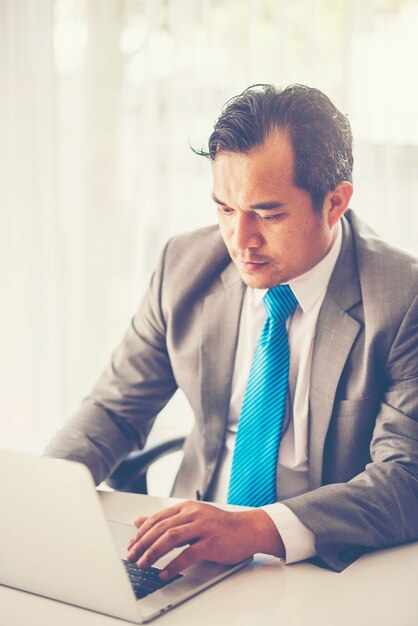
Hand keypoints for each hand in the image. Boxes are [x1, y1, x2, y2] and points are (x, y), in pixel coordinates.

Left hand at [126, 500, 284, 579]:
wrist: (248, 529)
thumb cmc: (220, 526)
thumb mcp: (191, 518)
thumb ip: (166, 520)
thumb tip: (139, 520)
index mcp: (186, 507)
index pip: (157, 518)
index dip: (141, 532)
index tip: (131, 545)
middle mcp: (193, 514)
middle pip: (161, 527)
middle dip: (142, 543)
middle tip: (131, 557)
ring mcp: (203, 527)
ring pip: (171, 537)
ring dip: (154, 552)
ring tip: (143, 564)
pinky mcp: (212, 542)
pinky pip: (189, 553)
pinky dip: (174, 564)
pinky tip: (165, 572)